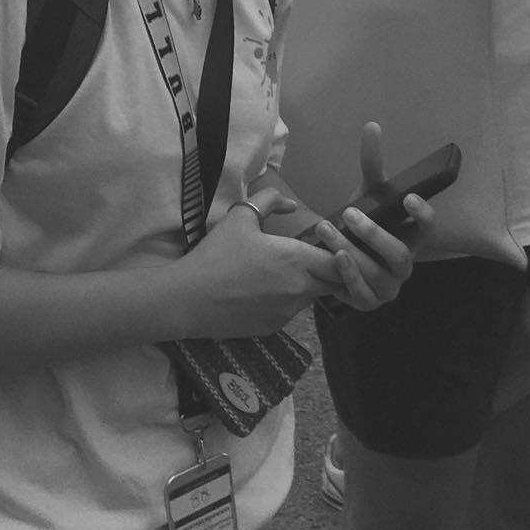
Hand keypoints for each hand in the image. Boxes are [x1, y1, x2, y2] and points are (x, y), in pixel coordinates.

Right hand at [177, 187, 345, 337]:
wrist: (189, 299)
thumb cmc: (216, 254)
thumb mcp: (240, 217)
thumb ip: (270, 201)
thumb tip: (291, 204)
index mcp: (295, 259)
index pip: (340, 261)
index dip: (341, 253)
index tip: (331, 245)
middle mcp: (299, 289)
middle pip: (333, 283)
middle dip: (329, 271)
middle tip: (314, 258)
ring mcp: (288, 312)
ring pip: (311, 297)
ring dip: (306, 285)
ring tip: (280, 272)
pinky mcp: (274, 328)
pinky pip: (290, 311)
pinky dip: (286, 301)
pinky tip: (262, 291)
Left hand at [303, 122, 427, 312]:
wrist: (334, 256)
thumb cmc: (359, 223)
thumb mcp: (366, 194)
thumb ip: (371, 164)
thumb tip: (372, 125)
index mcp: (411, 237)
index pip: (429, 229)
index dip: (423, 215)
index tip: (408, 198)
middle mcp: (404, 265)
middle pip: (400, 254)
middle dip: (375, 234)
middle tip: (351, 212)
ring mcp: (388, 287)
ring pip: (375, 273)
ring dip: (351, 250)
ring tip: (327, 229)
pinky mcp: (367, 302)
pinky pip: (361, 294)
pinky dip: (347, 275)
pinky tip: (334, 257)